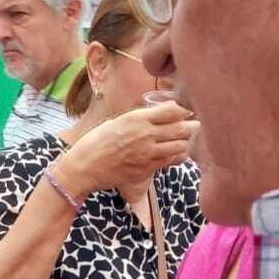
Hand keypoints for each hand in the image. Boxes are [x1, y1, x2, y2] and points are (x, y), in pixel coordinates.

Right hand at [55, 102, 198, 196]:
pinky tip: (173, 153)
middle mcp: (145, 134)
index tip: (189, 109)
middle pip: (182, 127)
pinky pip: (169, 161)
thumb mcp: (118, 122)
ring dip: (185, 142)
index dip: (186, 109)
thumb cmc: (97, 142)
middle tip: (194, 125)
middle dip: (192, 126)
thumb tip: (161, 114)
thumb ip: (140, 118)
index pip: (173, 109)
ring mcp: (147, 153)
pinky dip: (175, 156)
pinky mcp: (146, 169)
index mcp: (138, 118)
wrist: (84, 167)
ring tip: (185, 140)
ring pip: (180, 145)